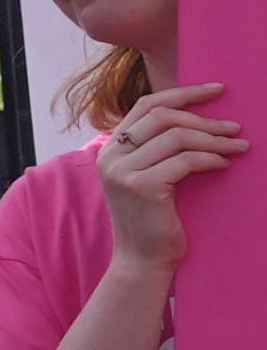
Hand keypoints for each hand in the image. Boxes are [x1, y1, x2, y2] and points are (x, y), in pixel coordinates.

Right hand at [97, 77, 240, 279]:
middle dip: (205, 119)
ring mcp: (122, 171)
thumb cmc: (154, 218)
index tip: (217, 89)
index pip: (147, 105)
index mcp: (111, 149)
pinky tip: (223, 165)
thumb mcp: (149, 175)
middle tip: (235, 128)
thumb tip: (201, 117)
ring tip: (238, 147)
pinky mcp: (141, 187)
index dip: (184, 93)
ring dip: (214, 139)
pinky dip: (211, 159)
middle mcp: (110, 156)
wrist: (142, 259)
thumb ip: (158, 148)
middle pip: (163, 116)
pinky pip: (186, 160)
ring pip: (177, 136)